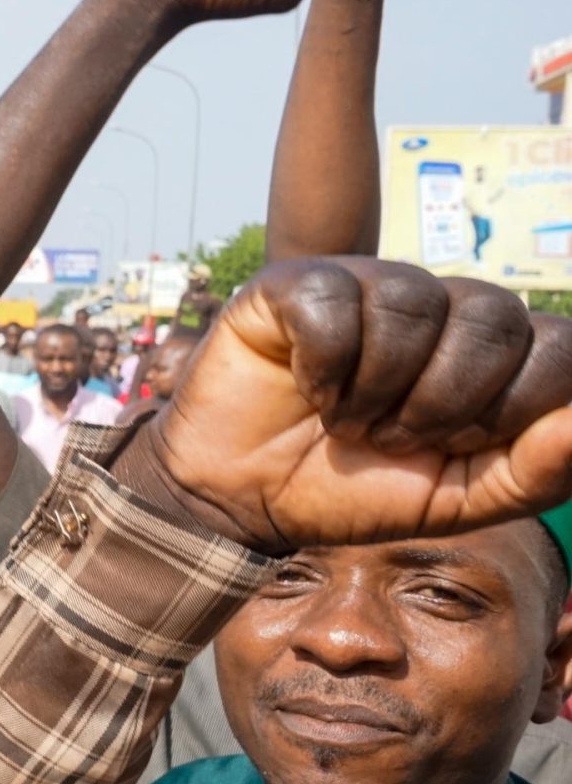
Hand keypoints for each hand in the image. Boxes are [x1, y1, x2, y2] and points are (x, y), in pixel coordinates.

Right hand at [115, 258, 571, 556]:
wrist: (243, 500)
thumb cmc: (353, 492)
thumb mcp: (459, 500)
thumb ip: (537, 470)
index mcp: (492, 351)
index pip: (557, 344)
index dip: (513, 404)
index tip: (456, 447)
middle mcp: (439, 304)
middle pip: (493, 316)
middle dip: (444, 402)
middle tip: (392, 438)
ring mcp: (366, 283)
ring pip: (411, 303)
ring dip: (376, 389)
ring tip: (345, 419)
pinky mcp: (294, 283)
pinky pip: (334, 301)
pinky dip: (323, 364)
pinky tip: (306, 388)